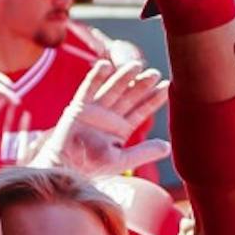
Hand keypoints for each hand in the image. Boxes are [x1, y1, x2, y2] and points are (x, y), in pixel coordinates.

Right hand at [31, 58, 171, 176]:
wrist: (67, 169)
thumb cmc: (93, 166)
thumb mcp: (122, 160)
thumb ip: (144, 153)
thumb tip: (168, 147)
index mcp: (121, 128)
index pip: (141, 110)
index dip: (153, 99)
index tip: (166, 86)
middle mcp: (109, 116)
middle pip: (129, 96)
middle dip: (141, 85)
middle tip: (155, 73)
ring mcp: (95, 110)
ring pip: (113, 89)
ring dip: (124, 77)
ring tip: (137, 65)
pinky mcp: (79, 107)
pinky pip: (88, 89)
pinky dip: (95, 77)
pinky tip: (105, 66)